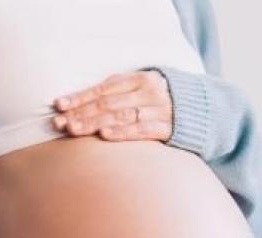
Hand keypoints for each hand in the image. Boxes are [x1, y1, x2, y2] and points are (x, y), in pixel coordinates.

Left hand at [53, 71, 173, 141]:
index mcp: (139, 78)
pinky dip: (122, 133)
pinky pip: (142, 131)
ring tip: (74, 130)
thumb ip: (117, 93)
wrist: (203, 111)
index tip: (58, 105)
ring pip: (121, 116)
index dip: (79, 97)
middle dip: (82, 113)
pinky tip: (104, 135)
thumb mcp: (141, 89)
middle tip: (60, 123)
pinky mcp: (168, 128)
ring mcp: (159, 110)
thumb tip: (77, 103)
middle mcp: (149, 92)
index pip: (103, 88)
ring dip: (95, 124)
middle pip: (108, 103)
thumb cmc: (160, 101)